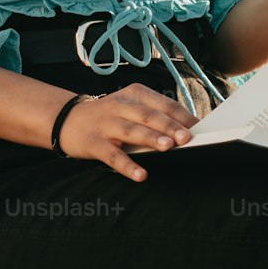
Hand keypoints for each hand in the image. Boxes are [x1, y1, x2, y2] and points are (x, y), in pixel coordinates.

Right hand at [55, 83, 196, 182]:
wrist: (67, 119)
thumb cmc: (109, 116)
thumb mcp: (130, 107)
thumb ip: (154, 115)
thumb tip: (187, 130)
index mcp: (134, 94)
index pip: (162, 103)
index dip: (181, 115)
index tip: (200, 127)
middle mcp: (120, 106)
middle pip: (148, 115)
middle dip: (169, 126)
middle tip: (187, 137)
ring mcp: (106, 124)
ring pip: (132, 131)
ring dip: (151, 139)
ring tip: (168, 147)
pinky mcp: (94, 143)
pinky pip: (113, 156)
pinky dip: (127, 165)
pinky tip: (140, 174)